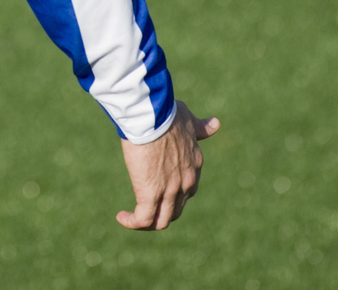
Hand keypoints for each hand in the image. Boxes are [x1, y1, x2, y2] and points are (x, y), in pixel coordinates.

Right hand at [116, 100, 219, 229]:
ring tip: (131, 217)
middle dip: (161, 211)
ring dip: (148, 223)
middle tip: (143, 205)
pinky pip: (144, 219)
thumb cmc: (166, 114)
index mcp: (195, 166)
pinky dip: (133, 222)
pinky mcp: (150, 194)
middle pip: (176, 210)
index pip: (187, 190)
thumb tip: (216, 124)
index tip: (155, 187)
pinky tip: (121, 216)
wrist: (152, 116)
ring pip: (162, 220)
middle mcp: (187, 182)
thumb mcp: (189, 121)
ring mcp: (170, 190)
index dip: (172, 193)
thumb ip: (201, 127)